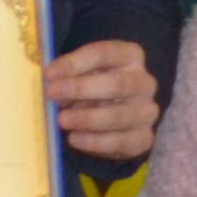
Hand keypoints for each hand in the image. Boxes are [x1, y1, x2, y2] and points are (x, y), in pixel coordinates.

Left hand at [47, 40, 160, 162]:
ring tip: (62, 120)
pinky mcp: (143, 138)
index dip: (75, 63)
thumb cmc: (91, 87)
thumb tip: (51, 80)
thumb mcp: (79, 73)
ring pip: (119, 116)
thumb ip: (68, 75)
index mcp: (130, 56)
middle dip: (81, 89)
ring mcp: (147, 111)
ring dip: (87, 118)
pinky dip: (95, 142)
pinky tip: (74, 138)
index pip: (104, 54)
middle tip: (53, 94)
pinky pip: (121, 142)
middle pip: (117, 84)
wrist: (108, 116)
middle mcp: (144, 82)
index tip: (49, 73)